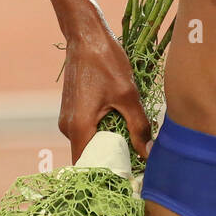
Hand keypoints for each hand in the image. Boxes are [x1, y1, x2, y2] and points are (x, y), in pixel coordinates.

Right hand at [58, 25, 153, 163]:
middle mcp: (68, 127)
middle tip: (136, 163)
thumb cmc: (106, 63)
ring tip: (132, 141)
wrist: (86, 37)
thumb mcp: (128, 96)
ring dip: (109, 144)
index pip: (86, 167)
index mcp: (78, 128)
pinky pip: (88, 131)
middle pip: (89, 157)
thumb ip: (139, 127)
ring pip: (90, 142)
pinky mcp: (72, 111)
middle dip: (111, 161)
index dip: (104, 176)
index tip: (125, 179)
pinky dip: (104, 132)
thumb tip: (148, 153)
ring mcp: (68, 119)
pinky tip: (121, 123)